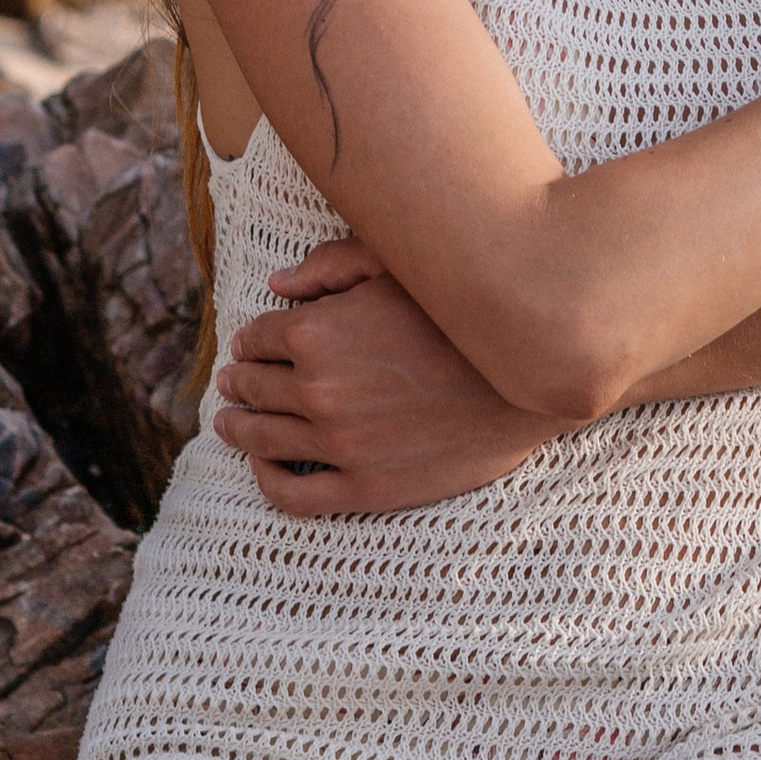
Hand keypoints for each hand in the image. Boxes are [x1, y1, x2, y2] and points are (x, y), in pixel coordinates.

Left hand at [214, 239, 547, 514]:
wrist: (529, 379)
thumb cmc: (465, 314)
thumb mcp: (398, 267)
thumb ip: (330, 266)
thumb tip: (274, 285)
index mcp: (317, 332)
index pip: (257, 338)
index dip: (249, 340)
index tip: (249, 346)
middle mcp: (317, 391)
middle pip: (253, 387)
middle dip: (239, 382)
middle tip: (232, 383)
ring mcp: (339, 444)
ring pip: (262, 439)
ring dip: (238, 429)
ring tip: (231, 424)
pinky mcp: (365, 487)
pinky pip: (291, 493)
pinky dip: (265, 479)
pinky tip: (263, 464)